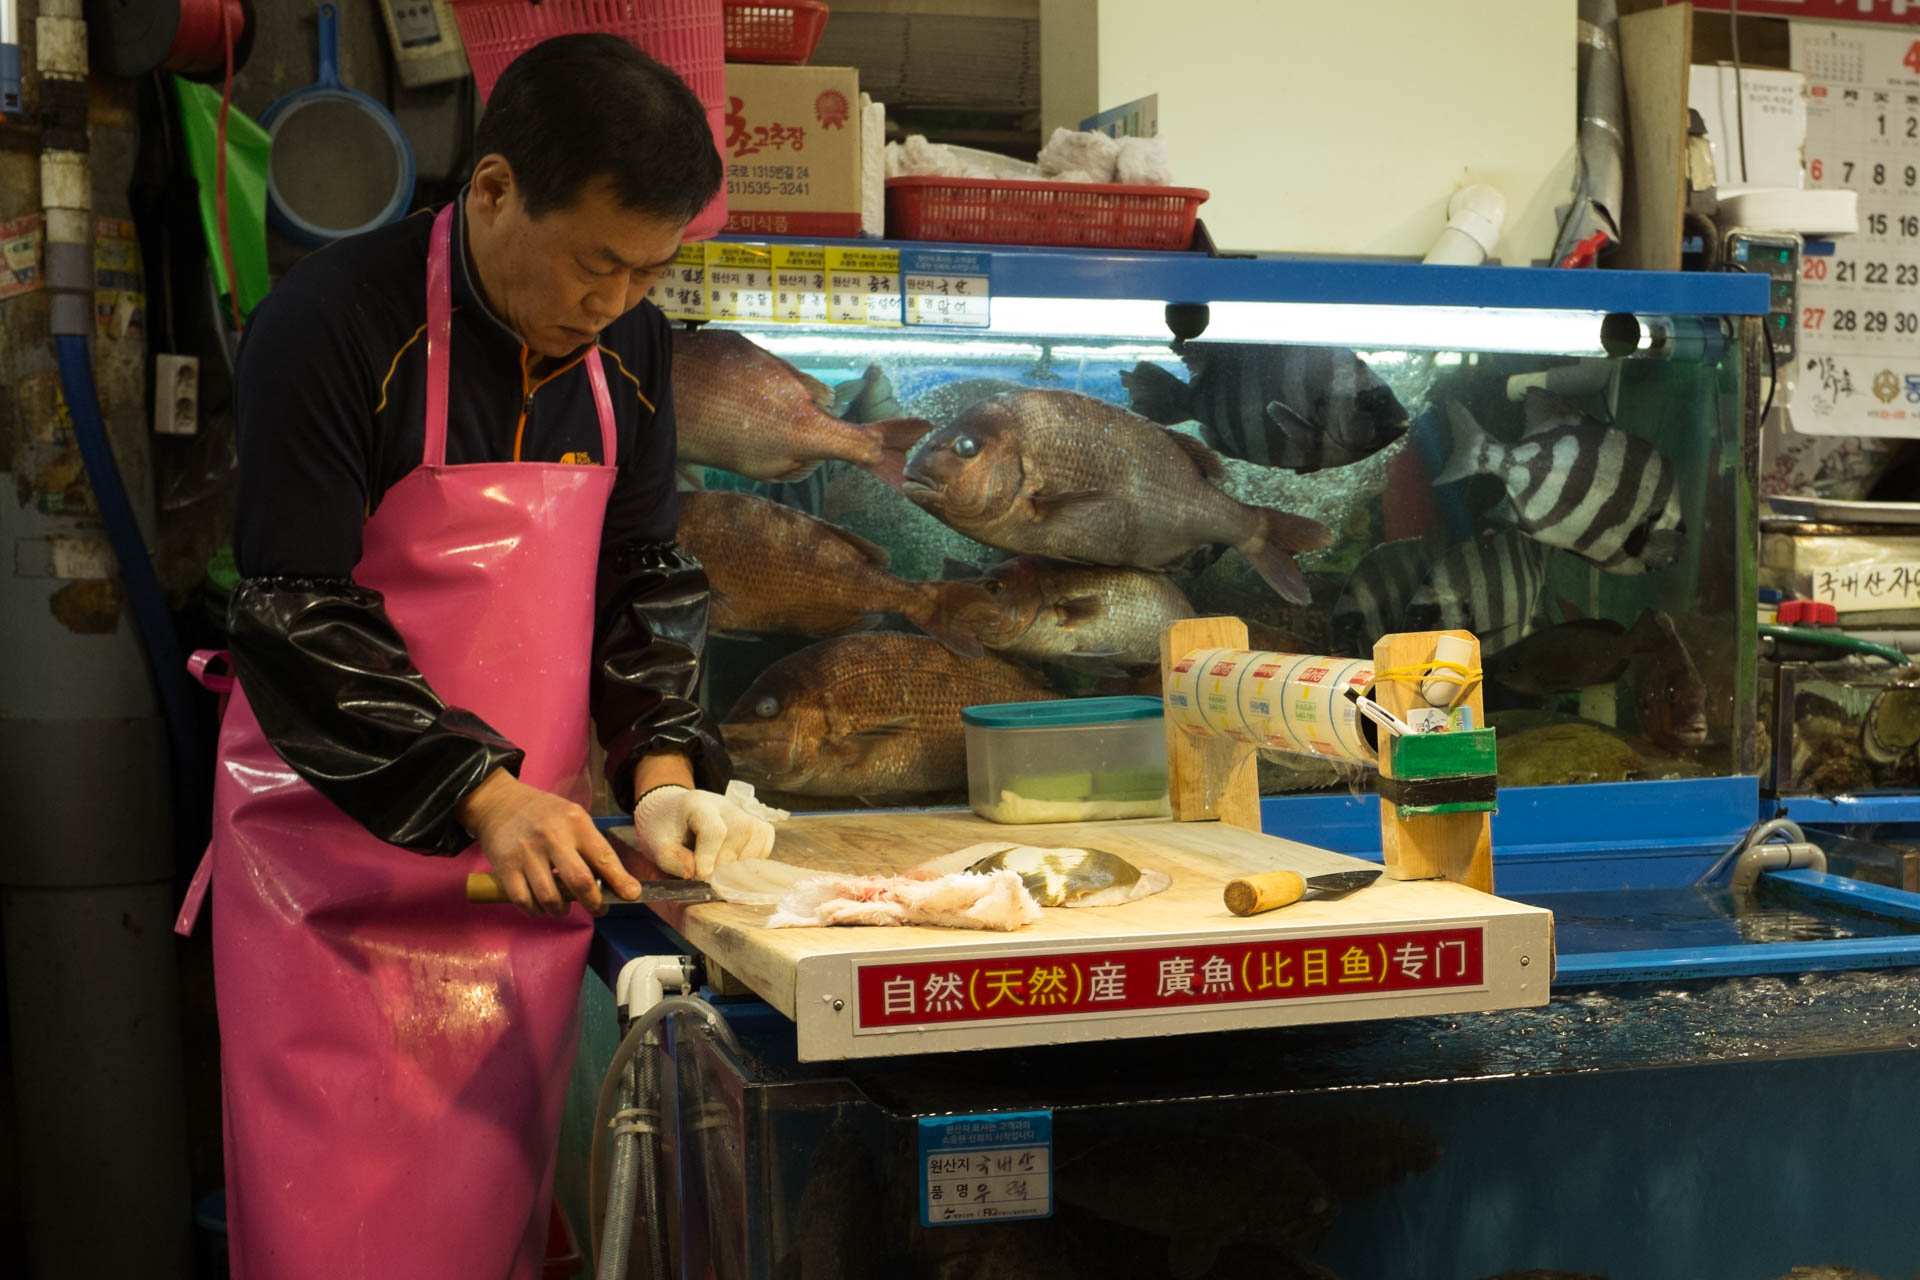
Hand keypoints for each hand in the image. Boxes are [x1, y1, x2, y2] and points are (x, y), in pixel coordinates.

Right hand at [457, 769, 641, 917]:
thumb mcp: (573, 818)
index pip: (603, 856)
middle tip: (598, 909)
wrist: (499, 803)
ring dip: (561, 910)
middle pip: (579, 881)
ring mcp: (527, 853)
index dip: (619, 880)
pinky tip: (540, 906)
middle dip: (594, 903)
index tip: (631, 895)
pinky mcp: (505, 866)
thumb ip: (592, 847)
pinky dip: (535, 910)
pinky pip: (524, 900)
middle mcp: (552, 837)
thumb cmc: (544, 814)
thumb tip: (617, 882)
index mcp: (576, 823)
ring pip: (550, 897)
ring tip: (564, 907)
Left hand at [631, 784, 775, 878]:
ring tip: (724, 874)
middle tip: (711, 879)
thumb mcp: (656, 845)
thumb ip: (672, 860)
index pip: (713, 829)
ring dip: (744, 861)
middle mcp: (723, 805)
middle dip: (727, 862)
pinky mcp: (750, 822)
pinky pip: (764, 838)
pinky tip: (736, 867)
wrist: (670, 812)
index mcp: (697, 805)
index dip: (709, 856)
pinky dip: (755, 857)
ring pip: (758, 833)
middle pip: (741, 830)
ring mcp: (740, 812)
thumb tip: (697, 875)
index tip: (700, 876)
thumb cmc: (663, 829)